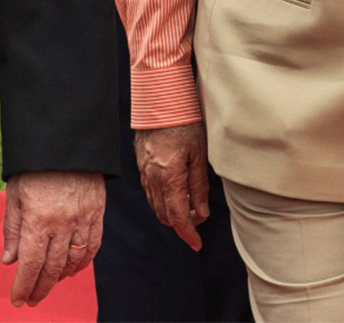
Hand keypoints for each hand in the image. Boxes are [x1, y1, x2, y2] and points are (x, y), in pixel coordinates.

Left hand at [1, 170, 103, 306]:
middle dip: (40, 287)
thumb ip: (13, 229)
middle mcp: (61, 224)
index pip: (30, 265)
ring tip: (49, 283)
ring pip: (73, 260)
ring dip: (60, 277)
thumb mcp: (15, 194)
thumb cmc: (35, 167)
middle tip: (32, 299)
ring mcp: (82, 219)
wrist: (66, 142)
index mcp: (37, 220)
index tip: (18, 299)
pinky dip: (83, 262)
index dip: (23, 286)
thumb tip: (10, 261)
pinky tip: (73, 269)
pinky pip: (93, 246)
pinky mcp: (97, 212)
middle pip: (51, 268)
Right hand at [134, 122, 210, 251]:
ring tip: (191, 204)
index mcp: (169, 177)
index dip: (188, 234)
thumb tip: (202, 213)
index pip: (177, 217)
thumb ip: (199, 186)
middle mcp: (152, 178)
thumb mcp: (199, 154)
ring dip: (171, 211)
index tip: (196, 244)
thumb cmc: (183, 122)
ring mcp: (144, 171)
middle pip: (164, 215)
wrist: (159, 99)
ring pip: (155, 204)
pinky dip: (162, 199)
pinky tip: (176, 190)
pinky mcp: (141, 164)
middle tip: (199, 218)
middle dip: (182, 223)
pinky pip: (149, 191)